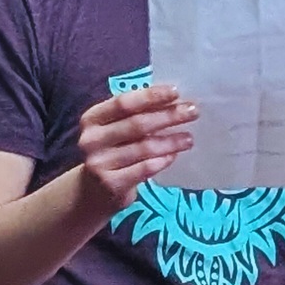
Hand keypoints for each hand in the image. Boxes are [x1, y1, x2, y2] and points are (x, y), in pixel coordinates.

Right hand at [75, 84, 197, 208]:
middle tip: (193, 112)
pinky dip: (162, 161)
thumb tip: (173, 100)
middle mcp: (91, 139)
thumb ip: (135, 115)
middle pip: (137, 124)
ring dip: (171, 141)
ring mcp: (99, 163)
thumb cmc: (111, 152)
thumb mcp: (114, 129)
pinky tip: (175, 156)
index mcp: (92, 118)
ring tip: (189, 138)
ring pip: (144, 148)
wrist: (91, 192)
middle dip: (168, 116)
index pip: (123, 103)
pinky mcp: (111, 184)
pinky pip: (144, 169)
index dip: (150, 96)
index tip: (176, 92)